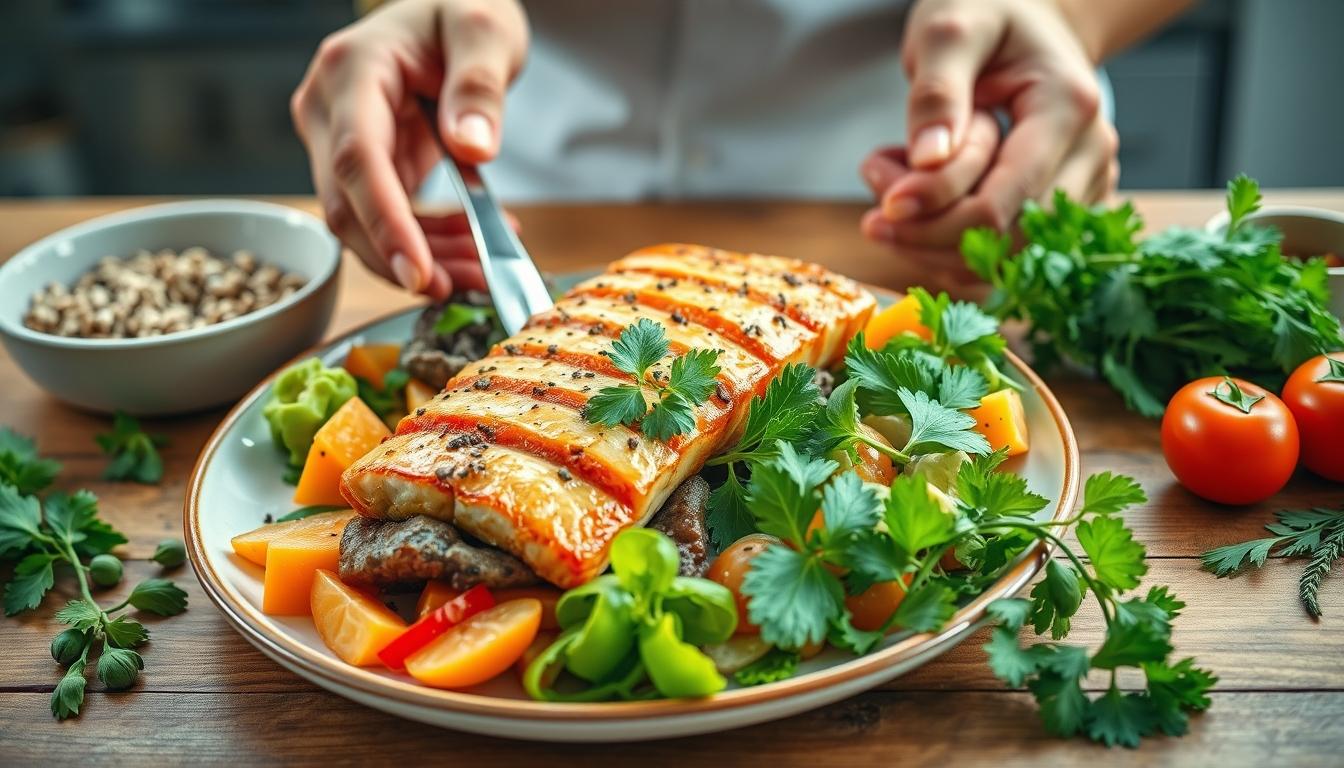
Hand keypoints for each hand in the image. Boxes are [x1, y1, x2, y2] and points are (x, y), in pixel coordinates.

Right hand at [291, 0, 528, 299]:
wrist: (447, 11)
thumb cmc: (461, 10)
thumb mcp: (485, 30)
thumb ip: (480, 86)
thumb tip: (473, 149)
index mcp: (351, 70)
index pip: (356, 159)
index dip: (384, 223)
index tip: (417, 272)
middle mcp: (328, 108)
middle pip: (349, 204)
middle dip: (407, 256)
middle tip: (467, 285)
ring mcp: (336, 139)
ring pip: (363, 223)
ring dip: (421, 257)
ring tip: (480, 270)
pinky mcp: (359, 165)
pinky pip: (384, 217)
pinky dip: (425, 242)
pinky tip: (469, 248)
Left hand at [862, 0, 1118, 273]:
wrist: (1021, 21)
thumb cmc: (985, 15)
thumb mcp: (949, 30)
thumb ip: (937, 92)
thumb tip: (928, 159)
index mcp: (1068, 109)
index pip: (1005, 200)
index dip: (937, 217)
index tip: (881, 209)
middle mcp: (1090, 156)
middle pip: (1004, 238)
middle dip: (928, 230)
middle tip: (876, 187)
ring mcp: (1083, 188)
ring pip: (1002, 260)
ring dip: (932, 240)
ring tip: (894, 180)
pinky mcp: (1062, 214)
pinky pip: (1003, 260)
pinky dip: (950, 248)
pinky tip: (922, 201)